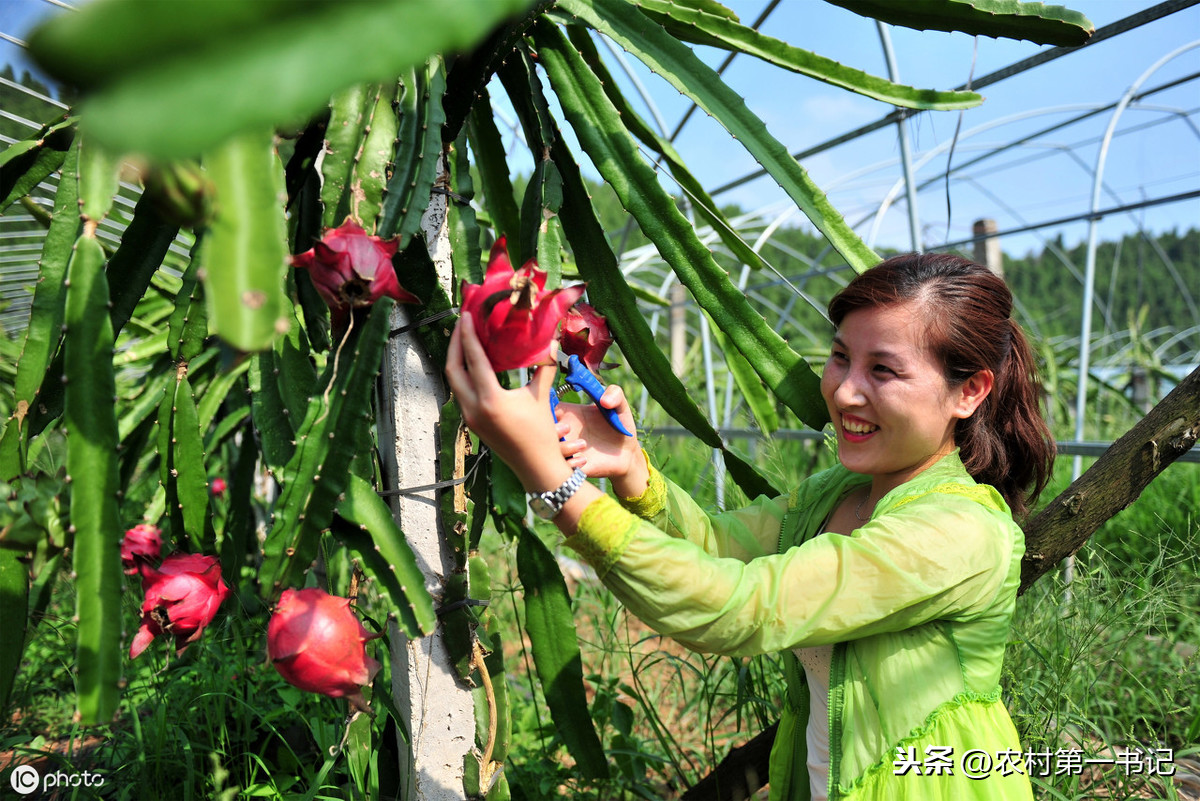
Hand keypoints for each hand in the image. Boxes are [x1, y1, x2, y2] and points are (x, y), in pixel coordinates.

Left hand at [445, 313, 572, 493]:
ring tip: (465, 341)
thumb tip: (551, 339)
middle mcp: (474, 408)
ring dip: (457, 360)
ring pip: (454, 382)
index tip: (465, 315)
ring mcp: (469, 417)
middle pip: (453, 369)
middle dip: (454, 344)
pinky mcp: (471, 422)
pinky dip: (464, 375)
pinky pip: (461, 392)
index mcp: (490, 400)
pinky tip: (474, 365)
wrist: (535, 467)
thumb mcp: (542, 396)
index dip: (468, 335)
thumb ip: (544, 366)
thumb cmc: (542, 433)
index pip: (473, 359)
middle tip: (461, 324)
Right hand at [551, 385, 648, 497]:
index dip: (546, 408)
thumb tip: (604, 400)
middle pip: (540, 429)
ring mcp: (565, 449)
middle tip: (567, 428)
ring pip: (546, 450)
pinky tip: (586, 459)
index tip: (559, 411)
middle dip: (550, 428)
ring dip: (561, 447)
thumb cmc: (620, 426)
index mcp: (568, 413)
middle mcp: (562, 431)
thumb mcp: (620, 405)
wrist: (627, 454)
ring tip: (583, 444)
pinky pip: (560, 467)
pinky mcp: (571, 466)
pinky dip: (569, 463)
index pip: (546, 407)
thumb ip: (615, 393)